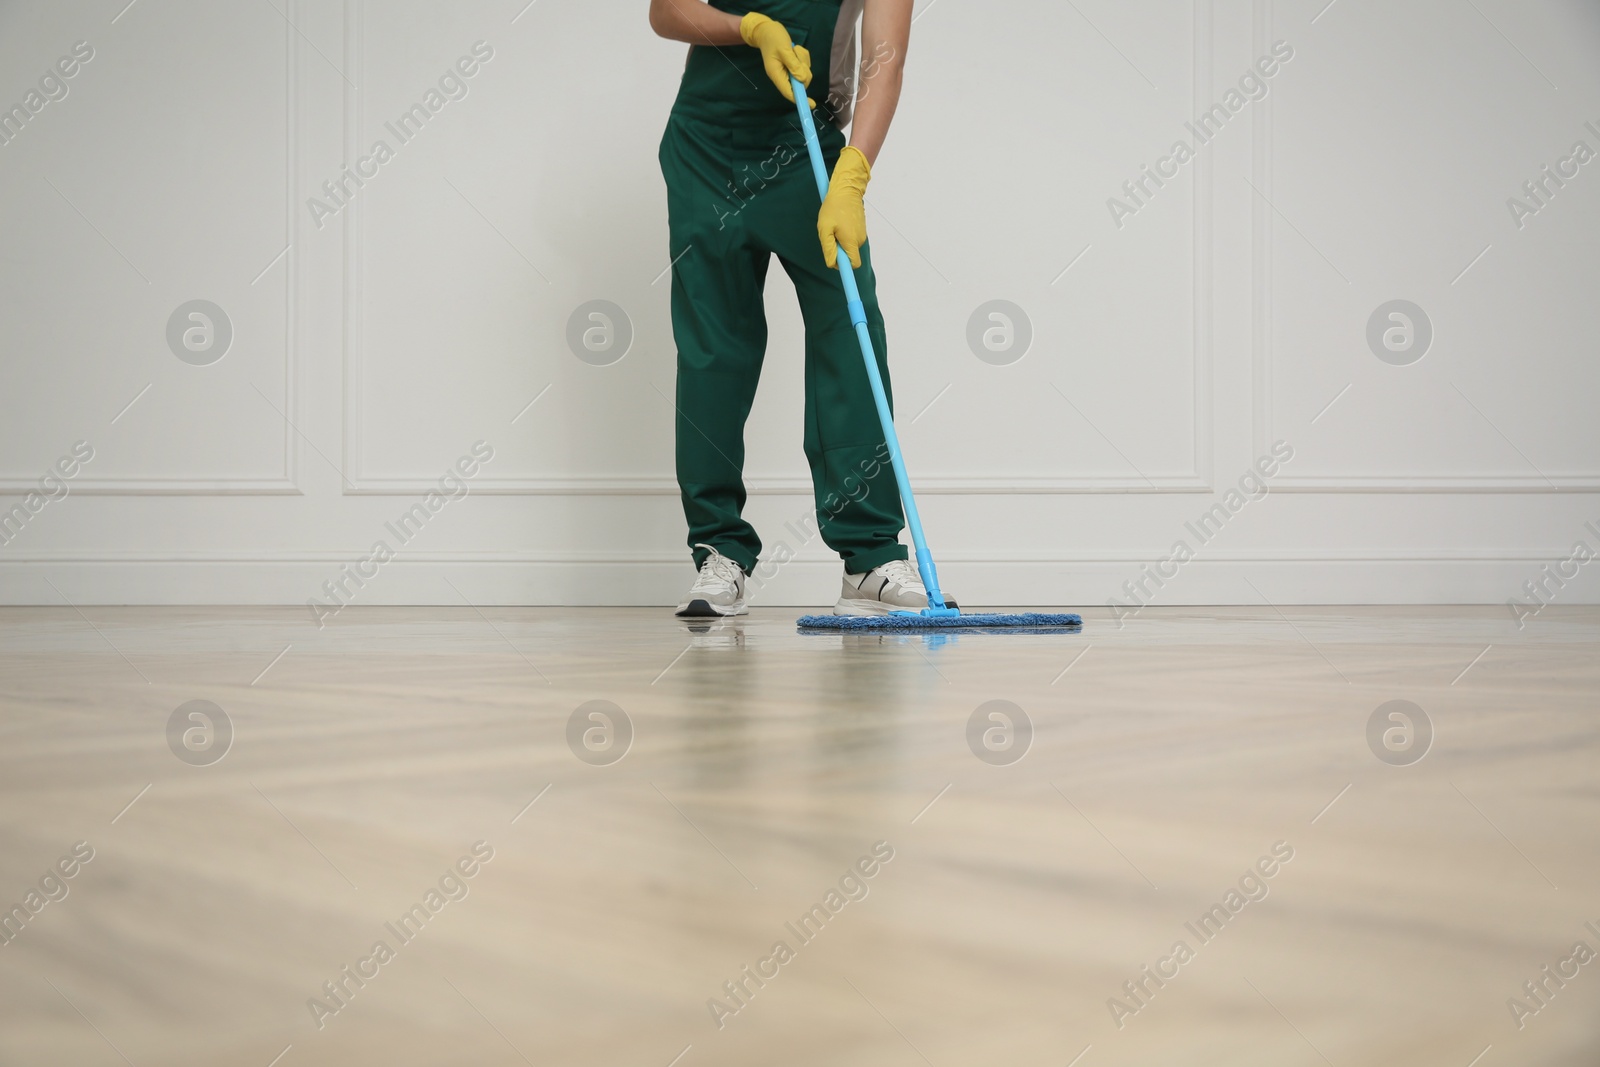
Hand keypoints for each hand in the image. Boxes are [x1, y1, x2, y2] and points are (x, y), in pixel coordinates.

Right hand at [739, 12, 814, 106]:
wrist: (766, 30)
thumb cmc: (773, 39)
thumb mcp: (784, 50)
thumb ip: (793, 64)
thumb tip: (803, 79)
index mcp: (777, 75)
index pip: (789, 92)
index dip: (800, 100)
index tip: (811, 105)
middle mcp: (783, 76)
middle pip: (800, 82)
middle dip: (803, 70)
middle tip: (797, 55)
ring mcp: (788, 71)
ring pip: (803, 72)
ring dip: (802, 60)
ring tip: (794, 49)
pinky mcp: (793, 65)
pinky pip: (804, 65)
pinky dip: (802, 57)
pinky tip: (795, 49)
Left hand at [818, 146, 870, 268]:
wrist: (846, 189)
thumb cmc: (833, 208)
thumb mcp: (825, 228)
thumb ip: (829, 248)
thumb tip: (832, 264)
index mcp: (851, 242)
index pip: (852, 265)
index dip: (847, 271)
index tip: (845, 278)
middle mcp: (859, 240)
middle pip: (849, 257)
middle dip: (838, 252)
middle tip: (830, 236)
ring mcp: (862, 234)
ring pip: (849, 247)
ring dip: (840, 241)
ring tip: (834, 226)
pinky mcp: (861, 229)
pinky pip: (851, 238)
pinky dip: (844, 235)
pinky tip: (839, 223)